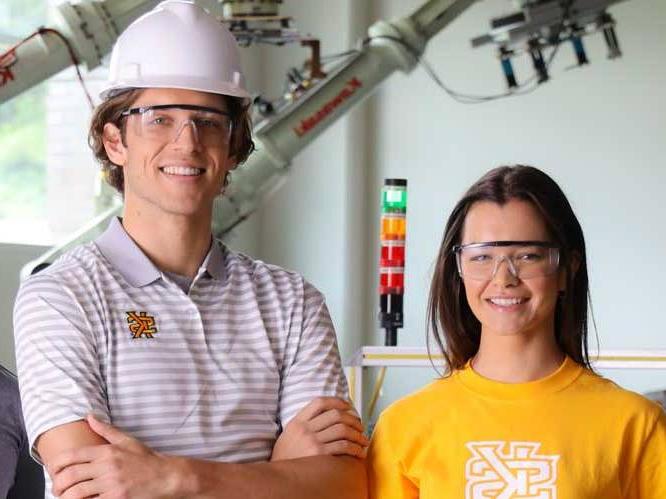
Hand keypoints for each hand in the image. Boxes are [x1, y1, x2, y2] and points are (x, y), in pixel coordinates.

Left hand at [50, 415, 179, 498]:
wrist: (166, 476)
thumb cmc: (147, 459)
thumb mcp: (128, 441)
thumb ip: (106, 430)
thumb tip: (90, 416)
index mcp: (107, 451)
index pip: (73, 456)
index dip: (57, 464)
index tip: (52, 470)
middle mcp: (107, 467)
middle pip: (70, 475)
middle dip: (58, 484)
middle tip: (56, 488)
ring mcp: (111, 484)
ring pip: (77, 492)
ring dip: (66, 497)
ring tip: (65, 497)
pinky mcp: (116, 498)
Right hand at [271, 397, 368, 460]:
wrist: (277, 477)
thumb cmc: (286, 457)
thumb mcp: (289, 434)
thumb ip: (304, 423)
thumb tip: (328, 415)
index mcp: (298, 421)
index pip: (320, 402)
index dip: (337, 402)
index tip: (348, 407)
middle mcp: (305, 429)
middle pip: (336, 415)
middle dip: (353, 419)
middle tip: (360, 426)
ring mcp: (311, 441)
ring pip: (342, 430)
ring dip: (357, 435)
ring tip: (363, 440)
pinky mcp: (319, 454)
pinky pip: (343, 446)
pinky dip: (355, 448)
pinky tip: (359, 452)